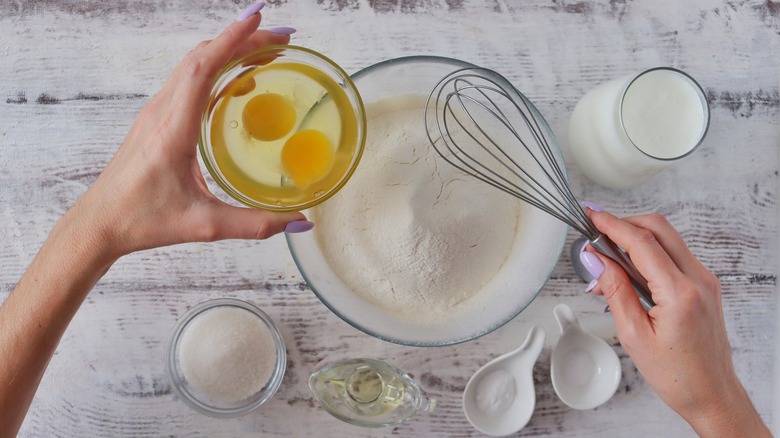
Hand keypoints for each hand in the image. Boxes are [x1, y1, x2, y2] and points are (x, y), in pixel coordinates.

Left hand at [77, 11, 304, 258]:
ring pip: (193, 65)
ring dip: (228, 51)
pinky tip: (238, 85)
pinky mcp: (156, 120)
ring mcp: (157, 113)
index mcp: (173, 128)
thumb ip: (255, 224)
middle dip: (242, 40)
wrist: (100, 223)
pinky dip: (216, 70)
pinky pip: (188, 81)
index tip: (259, 17)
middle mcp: (162, 112)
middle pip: (201, 57)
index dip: (232, 39)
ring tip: (265, 54)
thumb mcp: (204, 226)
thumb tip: (298, 221)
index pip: (202, 68)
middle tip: (280, 40)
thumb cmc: (142, 219)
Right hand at [580, 210, 768, 436]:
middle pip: (659, 228)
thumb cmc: (677, 374)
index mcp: (680, 293)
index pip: (642, 243)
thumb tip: (597, 260)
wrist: (712, 393)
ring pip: (666, 239)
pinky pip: (673, 256)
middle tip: (597, 232)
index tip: (592, 216)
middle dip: (625, 224)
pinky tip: (627, 274)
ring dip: (635, 241)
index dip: (612, 225)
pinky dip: (647, 256)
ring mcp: (705, 280)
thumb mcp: (633, 335)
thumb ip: (615, 291)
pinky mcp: (704, 285)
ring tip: (607, 264)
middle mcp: (698, 279)